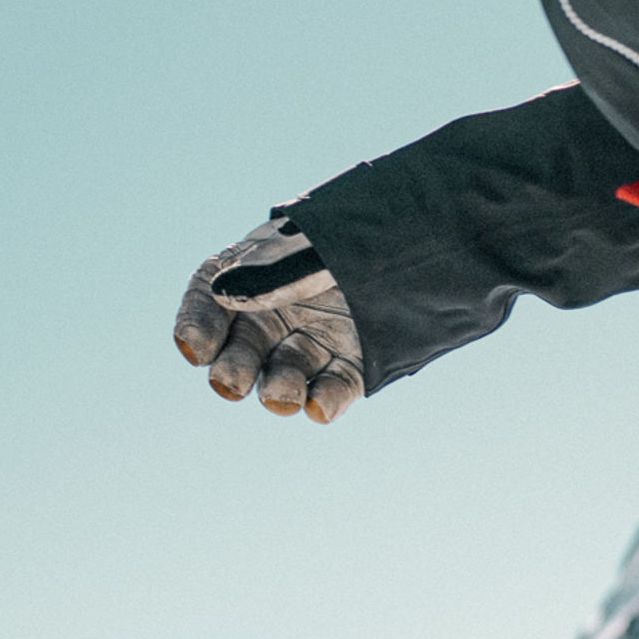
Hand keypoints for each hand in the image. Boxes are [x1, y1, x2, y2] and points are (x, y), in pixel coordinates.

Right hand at [175, 219, 365, 422]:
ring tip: (283, 399)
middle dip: (231, 369)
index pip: (209, 296)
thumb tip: (223, 294)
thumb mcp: (318, 245)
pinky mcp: (353, 365)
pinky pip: (332, 389)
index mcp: (257, 268)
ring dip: (277, 391)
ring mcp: (316, 338)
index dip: (196, 324)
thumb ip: (274, 271)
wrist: (444, 237)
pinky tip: (319, 408)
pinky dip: (325, 401)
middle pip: (241, 347)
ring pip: (284, 375)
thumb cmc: (370, 230)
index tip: (194, 348)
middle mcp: (279, 309)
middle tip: (231, 385)